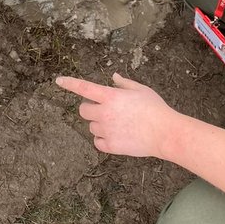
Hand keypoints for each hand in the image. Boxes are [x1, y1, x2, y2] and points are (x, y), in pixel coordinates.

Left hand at [57, 73, 175, 157]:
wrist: (165, 133)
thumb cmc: (155, 108)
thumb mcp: (141, 90)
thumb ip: (124, 83)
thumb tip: (113, 77)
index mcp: (110, 96)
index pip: (84, 87)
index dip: (70, 83)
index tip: (59, 81)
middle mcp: (104, 113)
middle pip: (83, 110)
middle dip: (91, 109)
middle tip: (105, 110)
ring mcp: (106, 130)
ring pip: (91, 127)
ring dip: (99, 125)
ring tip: (119, 125)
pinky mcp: (110, 146)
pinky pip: (97, 142)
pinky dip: (103, 140)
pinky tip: (117, 136)